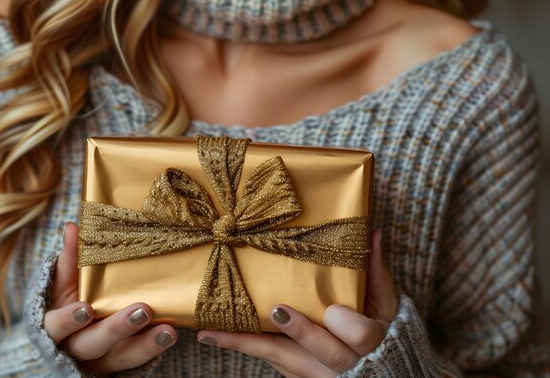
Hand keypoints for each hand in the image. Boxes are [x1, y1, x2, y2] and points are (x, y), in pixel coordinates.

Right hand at [43, 222, 177, 374]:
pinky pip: (140, 360)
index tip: (86, 308)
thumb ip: (69, 259)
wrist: (79, 337)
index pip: (58, 326)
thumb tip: (73, 227)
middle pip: (93, 344)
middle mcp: (78, 347)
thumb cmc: (72, 302)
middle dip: (117, 329)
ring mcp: (103, 360)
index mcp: (57, 326)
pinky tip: (171, 333)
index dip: (70, 320)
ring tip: (169, 330)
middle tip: (143, 310)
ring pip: (122, 357)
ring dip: (146, 345)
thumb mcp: (65, 284)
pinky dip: (156, 348)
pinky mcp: (124, 364)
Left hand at [196, 230, 396, 377]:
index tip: (333, 311)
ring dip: (247, 343)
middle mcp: (342, 362)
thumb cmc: (378, 329)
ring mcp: (314, 371)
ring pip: (283, 358)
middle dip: (301, 332)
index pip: (362, 337)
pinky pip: (266, 357)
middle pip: (322, 352)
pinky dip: (241, 343)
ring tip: (212, 331)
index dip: (347, 326)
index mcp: (368, 341)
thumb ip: (375, 271)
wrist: (373, 368)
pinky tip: (212, 333)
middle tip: (277, 310)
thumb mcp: (383, 302)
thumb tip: (373, 232)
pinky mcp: (293, 371)